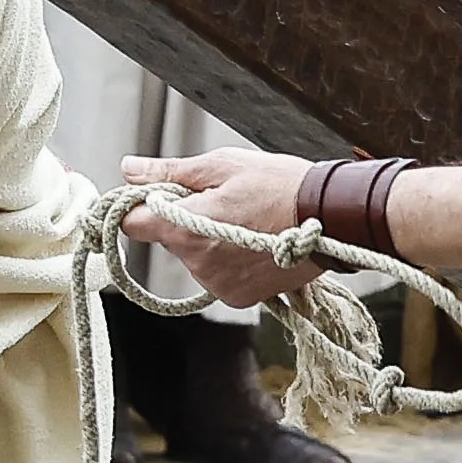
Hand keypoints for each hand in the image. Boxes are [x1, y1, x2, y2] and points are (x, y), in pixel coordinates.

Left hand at [119, 148, 318, 307]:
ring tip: (243, 220)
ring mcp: (219, 285)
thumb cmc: (279, 184)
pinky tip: (251, 241)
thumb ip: (168, 172)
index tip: (152, 195)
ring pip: (193, 256)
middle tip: (219, 199)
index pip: (133, 224)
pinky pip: (216, 274)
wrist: (332, 218)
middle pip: (167, 239)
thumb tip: (129, 170)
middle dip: (183, 218)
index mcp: (186, 229)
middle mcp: (198, 265)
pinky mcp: (239, 297)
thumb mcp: (220, 165)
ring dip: (206, 239)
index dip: (137, 206)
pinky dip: (226, 259)